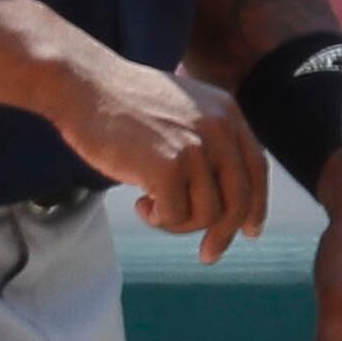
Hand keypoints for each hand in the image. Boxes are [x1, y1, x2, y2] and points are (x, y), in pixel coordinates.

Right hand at [54, 51, 268, 260]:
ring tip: (153, 208)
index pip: (257, 167)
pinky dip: (159, 220)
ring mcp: (195, 147)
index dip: (257, 204)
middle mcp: (220, 128)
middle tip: (208, 255)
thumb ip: (206, 139)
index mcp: (228, 112)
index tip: (251, 231)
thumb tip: (221, 193)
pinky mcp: (168, 166)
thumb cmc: (123, 102)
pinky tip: (140, 203)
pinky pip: (176, 215)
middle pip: (240, 198)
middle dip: (225, 233)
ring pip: (208, 213)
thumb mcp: (182, 109)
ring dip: (179, 224)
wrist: (84, 86)